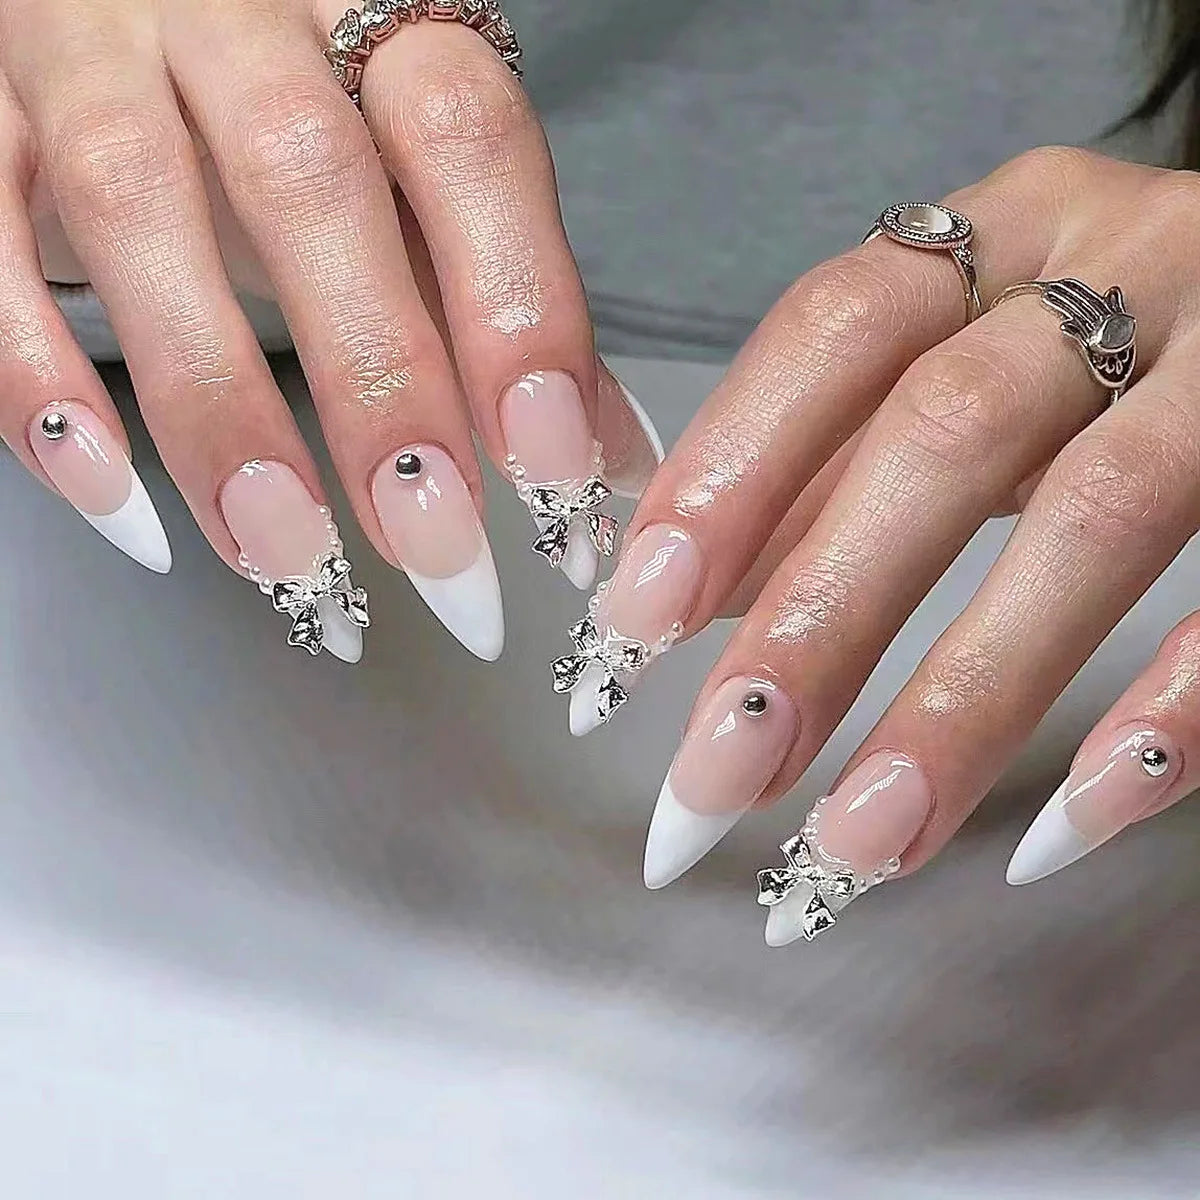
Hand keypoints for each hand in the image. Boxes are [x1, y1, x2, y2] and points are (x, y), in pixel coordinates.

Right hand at [0, 0, 660, 661]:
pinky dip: (41, 384)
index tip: (546, 465)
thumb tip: (600, 464)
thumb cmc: (298, 125)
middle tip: (434, 545)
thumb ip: (508, 307)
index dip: (515, 304)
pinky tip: (116, 497)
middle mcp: (234, 24)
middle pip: (311, 181)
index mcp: (375, 30)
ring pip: (138, 211)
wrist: (126, 11)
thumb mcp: (412, 190)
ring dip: (218, 406)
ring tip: (287, 554)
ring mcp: (90, 59)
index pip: (466, 142)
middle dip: (379, 383)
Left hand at [556, 146, 1199, 943]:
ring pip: (1096, 520)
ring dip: (960, 702)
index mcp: (1003, 233)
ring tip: (856, 845)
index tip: (634, 622)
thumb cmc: (1112, 348)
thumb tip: (689, 589)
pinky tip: (1059, 826)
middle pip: (944, 433)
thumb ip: (840, 463)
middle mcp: (1123, 265)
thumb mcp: (970, 368)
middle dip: (820, 618)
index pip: (834, 332)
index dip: (728, 470)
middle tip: (717, 773)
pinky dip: (1161, 721)